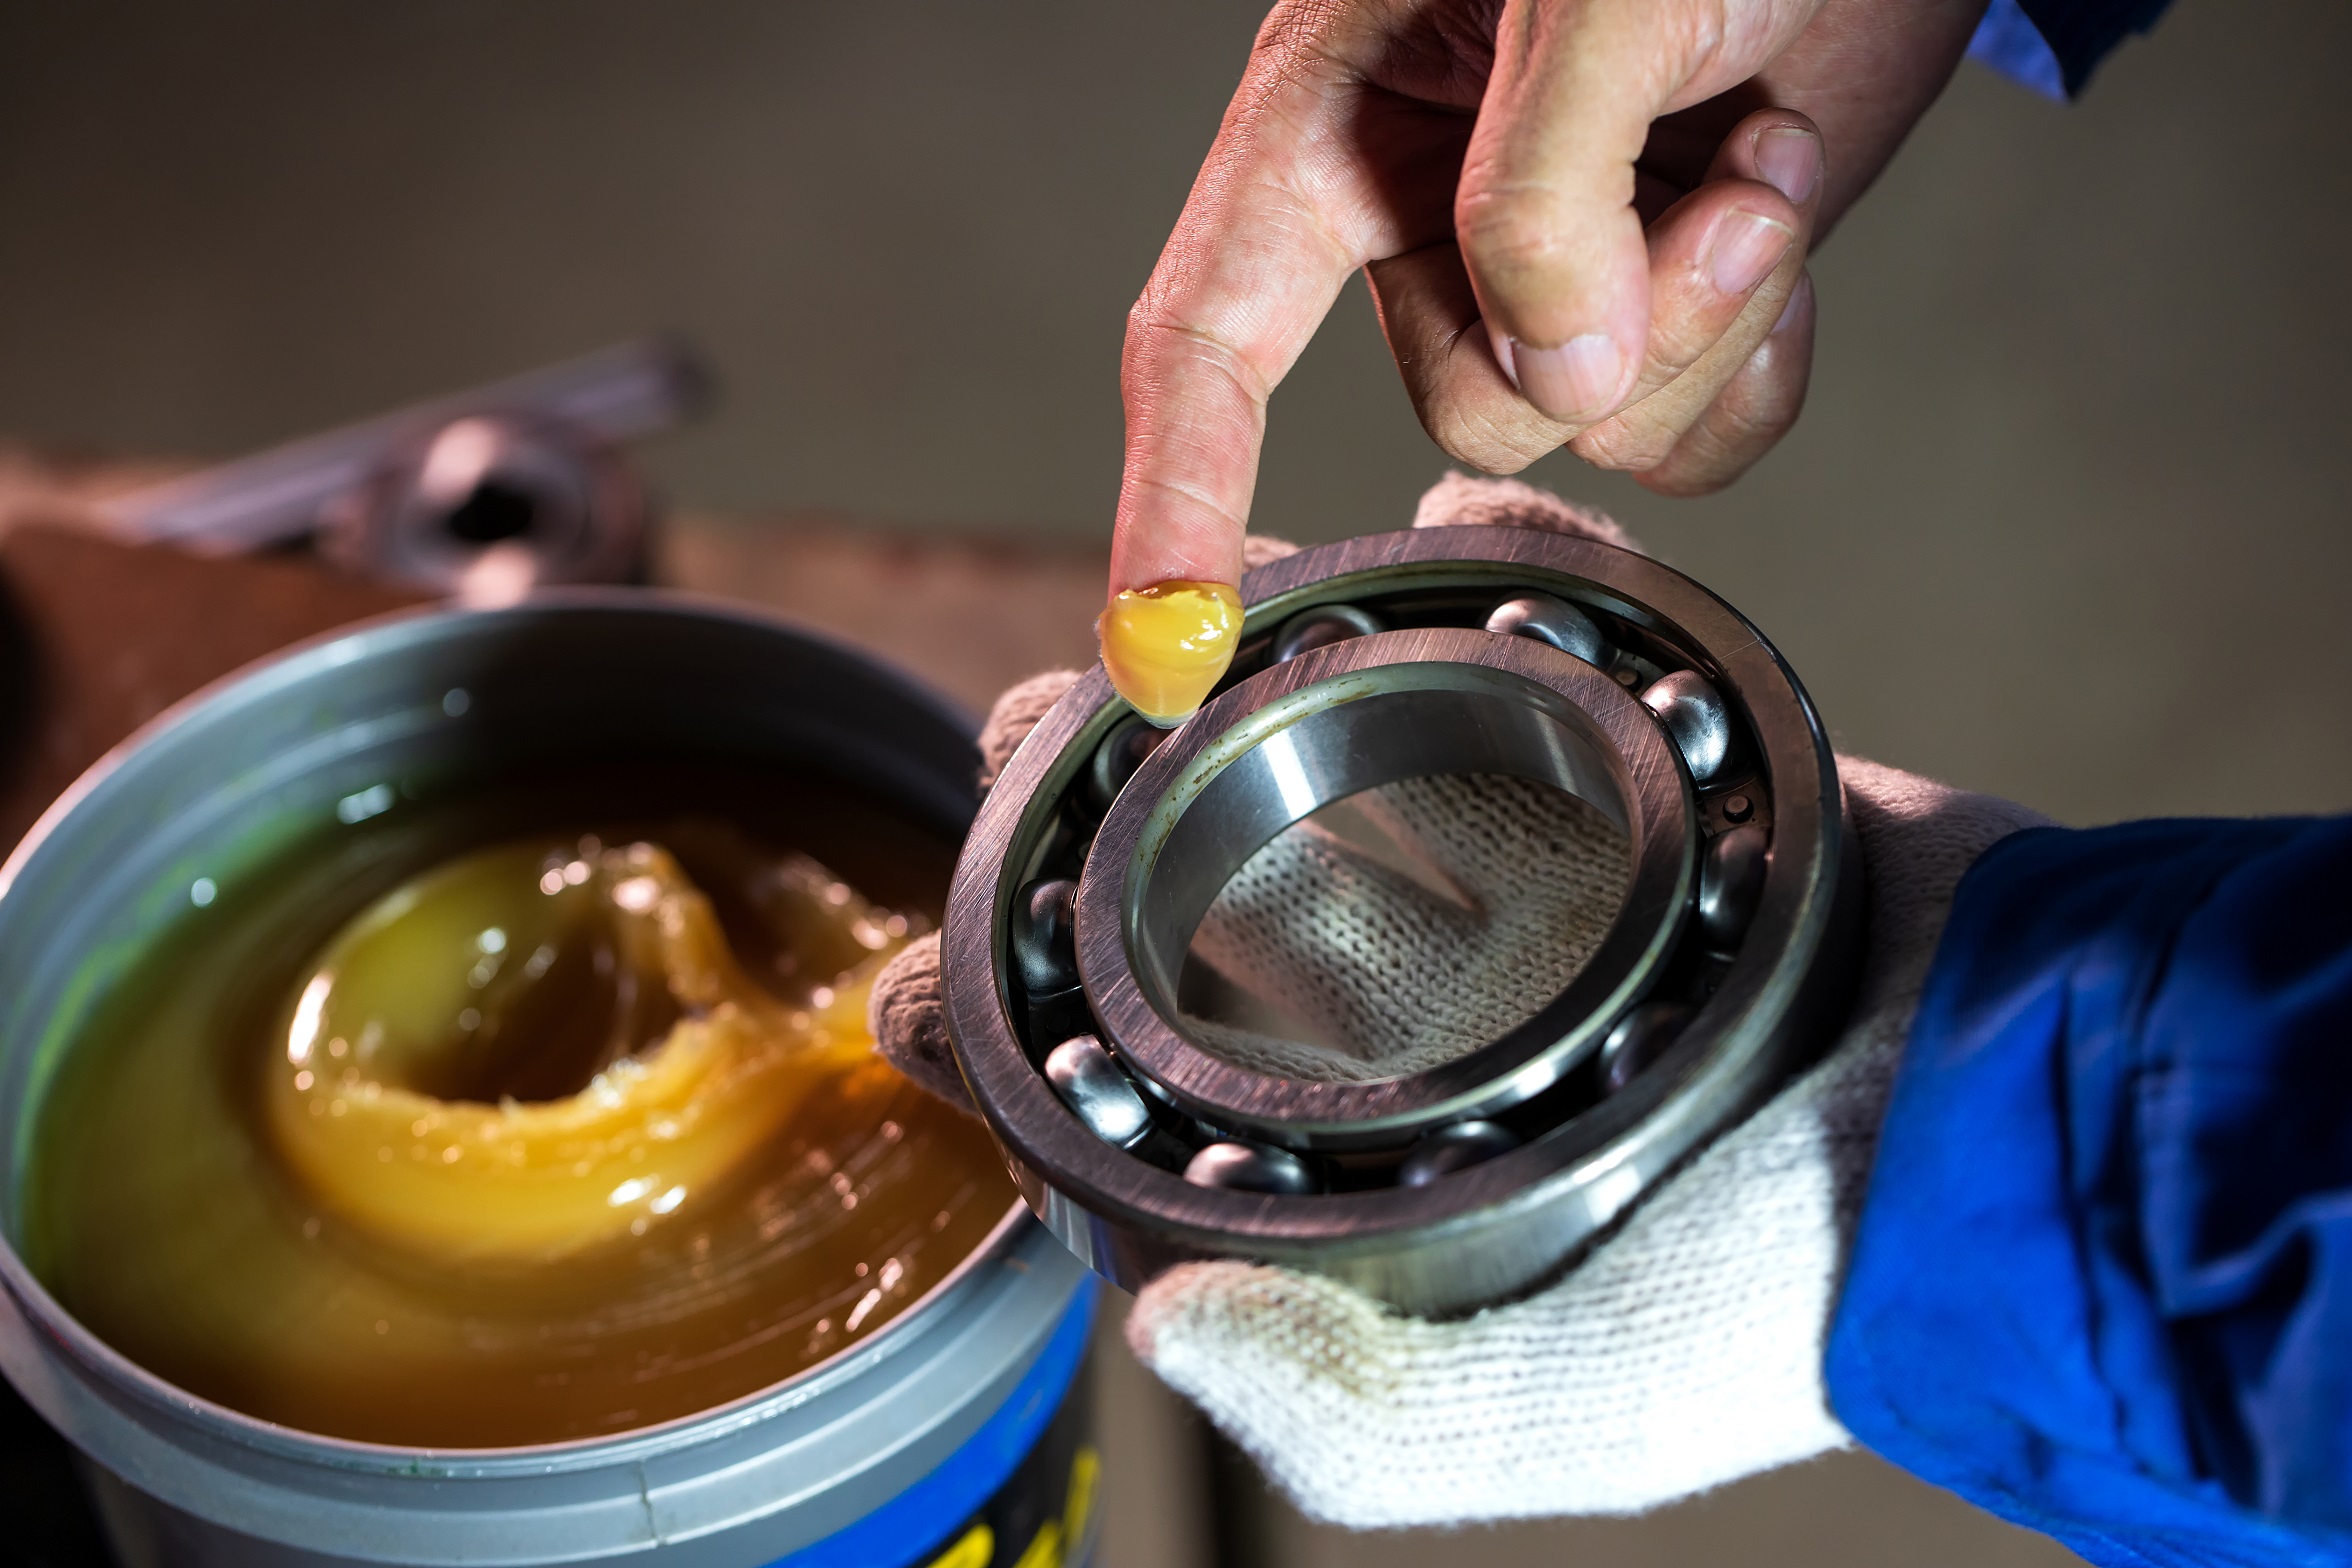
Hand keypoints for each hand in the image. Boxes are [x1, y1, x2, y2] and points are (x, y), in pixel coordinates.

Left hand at [883, 475, 2047, 1524]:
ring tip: (1187, 609)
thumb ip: (1371, 1407)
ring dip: (1243, 652)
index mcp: (1361, 1158)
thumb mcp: (1570, 1401)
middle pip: (1187, 880)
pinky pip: (1529, 637)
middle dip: (1082, 799)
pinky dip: (1488, 566)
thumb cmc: (1807, 1277)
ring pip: (1331, 730)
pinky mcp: (1631, 770)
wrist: (2029, 1112)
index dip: (995, 1034)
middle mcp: (1411, 1008)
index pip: (1124, 1100)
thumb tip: (1172, 1324)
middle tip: (1038, 733)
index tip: (920, 974)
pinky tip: (1446, 538)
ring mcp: (1515, 875)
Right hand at [1108, 0, 1986, 607]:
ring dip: (1708, 321)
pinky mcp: (1658, 305)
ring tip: (1755, 160)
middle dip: (1611, 333)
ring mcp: (1549, 268)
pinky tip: (1773, 219)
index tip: (1157, 648)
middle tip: (1711, 184)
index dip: (1175, 494)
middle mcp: (1427, 209)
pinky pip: (1682, 441)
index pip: (1211, 336)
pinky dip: (1755, 364)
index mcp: (1338, 114)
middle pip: (1462, 408)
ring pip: (1587, 433)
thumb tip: (1556, 380)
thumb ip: (1543, 195)